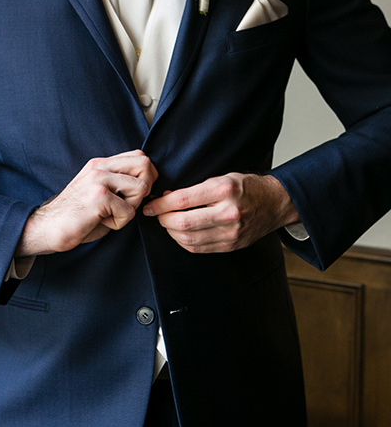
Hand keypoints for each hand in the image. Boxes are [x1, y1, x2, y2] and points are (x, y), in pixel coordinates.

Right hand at [17, 150, 157, 256]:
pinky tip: (101, 221)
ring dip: (132, 207)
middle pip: (145, 165)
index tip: (133, 195)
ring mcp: (99, 180)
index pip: (139, 157)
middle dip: (144, 189)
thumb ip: (119, 183)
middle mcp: (100, 167)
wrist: (48, 228)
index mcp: (101, 164)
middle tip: (126, 204)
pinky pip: (129, 211)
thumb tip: (149, 185)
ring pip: (141, 187)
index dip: (146, 177)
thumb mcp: (100, 192)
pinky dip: (119, 222)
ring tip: (111, 214)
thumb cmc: (77, 215)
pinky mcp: (99, 196)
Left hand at [143, 173, 299, 253]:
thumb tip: (167, 197)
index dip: (160, 204)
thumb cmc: (247, 187)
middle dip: (162, 219)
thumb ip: (196, 188)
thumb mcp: (223, 177)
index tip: (150, 205)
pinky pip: (199, 248)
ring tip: (167, 222)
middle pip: (182, 223)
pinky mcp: (231, 245)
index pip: (182, 200)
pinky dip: (184, 242)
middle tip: (157, 213)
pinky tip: (180, 233)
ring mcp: (230, 233)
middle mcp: (227, 213)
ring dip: (171, 232)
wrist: (275, 203)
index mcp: (224, 190)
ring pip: (188, 239)